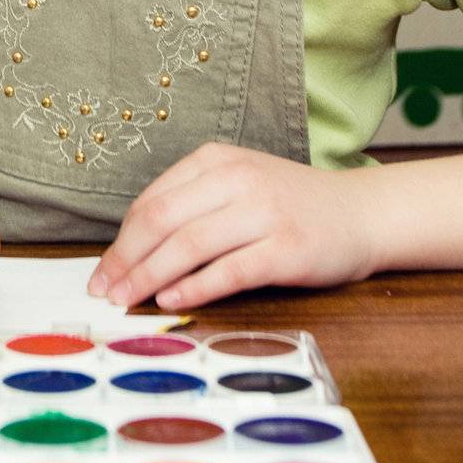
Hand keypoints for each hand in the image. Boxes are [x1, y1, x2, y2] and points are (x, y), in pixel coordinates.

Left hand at [87, 144, 377, 312]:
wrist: (360, 213)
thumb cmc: (291, 205)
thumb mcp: (239, 187)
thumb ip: (192, 206)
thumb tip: (132, 252)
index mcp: (218, 160)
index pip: (152, 201)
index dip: (120, 241)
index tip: (102, 272)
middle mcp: (239, 179)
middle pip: (162, 220)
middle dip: (125, 260)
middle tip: (104, 292)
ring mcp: (264, 212)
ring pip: (189, 245)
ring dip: (149, 277)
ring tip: (126, 301)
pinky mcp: (286, 248)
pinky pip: (229, 271)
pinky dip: (194, 287)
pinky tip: (171, 300)